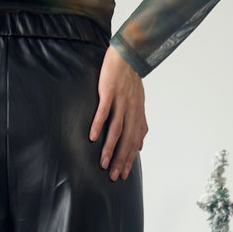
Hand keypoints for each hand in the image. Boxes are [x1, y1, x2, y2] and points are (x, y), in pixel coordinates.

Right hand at [89, 44, 147, 180]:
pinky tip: (92, 137)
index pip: (134, 142)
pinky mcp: (109, 92)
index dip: (129, 159)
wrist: (128, 55)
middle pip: (126, 140)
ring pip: (116, 129)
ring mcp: (120, 101)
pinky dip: (98, 124)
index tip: (123, 175)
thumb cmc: (131, 80)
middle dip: (121, 160)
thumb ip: (140, 125)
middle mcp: (131, 110)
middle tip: (113, 176)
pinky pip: (104, 111)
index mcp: (137, 115)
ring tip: (103, 163)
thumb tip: (141, 145)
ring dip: (110, 148)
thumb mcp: (139, 104)